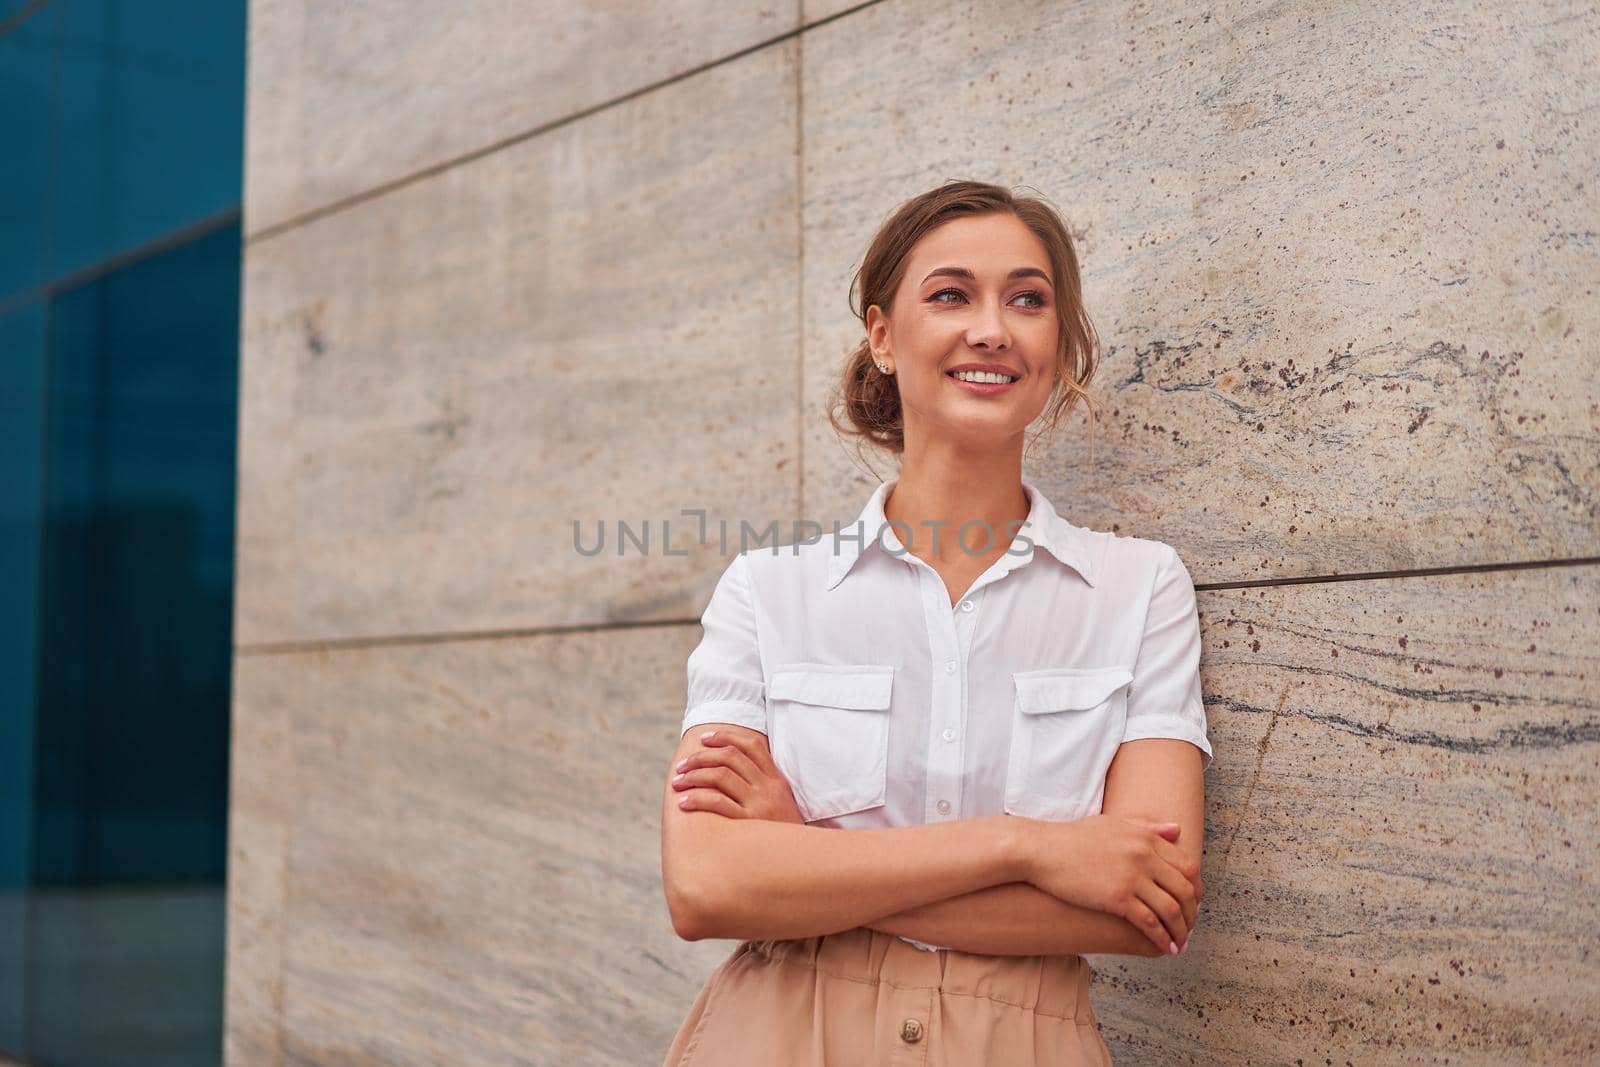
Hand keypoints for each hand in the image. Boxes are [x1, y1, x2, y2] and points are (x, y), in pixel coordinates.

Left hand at [671, 729, 804, 823]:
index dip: (725, 737)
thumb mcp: (781, 804)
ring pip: (720, 775)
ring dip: (693, 776)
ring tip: (677, 783)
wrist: (798, 861)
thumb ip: (763, 786)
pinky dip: (697, 798)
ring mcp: (759, 805)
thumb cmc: (782, 835)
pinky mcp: (748, 824)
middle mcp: (768, 788)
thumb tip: (730, 771)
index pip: (751, 745)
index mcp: (776, 779)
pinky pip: (717, 803)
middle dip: (701, 757)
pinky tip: (684, 803)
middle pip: (730, 757)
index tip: (704, 739)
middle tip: (682, 766)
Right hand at [1018, 814, 1201, 955]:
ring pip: (1172, 909)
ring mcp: (1132, 877)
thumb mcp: (1113, 824)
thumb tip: (1176, 829)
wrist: (1040, 850)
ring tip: (1180, 944)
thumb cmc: (1072, 838)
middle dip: (1192, 913)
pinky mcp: (1117, 898)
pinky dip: (1162, 938)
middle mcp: (1144, 855)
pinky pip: (1150, 922)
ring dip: (1181, 931)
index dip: (1196, 889)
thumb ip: (1147, 828)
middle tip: (1190, 928)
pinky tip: (1165, 948)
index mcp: (1145, 837)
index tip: (1193, 904)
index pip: (1188, 866)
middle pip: (1185, 889)